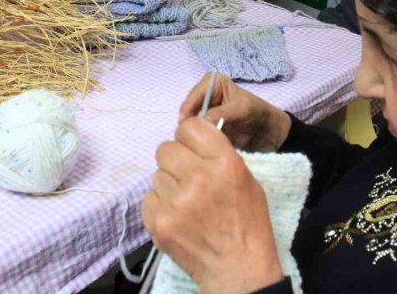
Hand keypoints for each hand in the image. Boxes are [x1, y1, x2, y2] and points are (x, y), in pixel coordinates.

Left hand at [142, 117, 283, 292]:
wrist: (238, 269)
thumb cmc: (247, 223)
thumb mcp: (246, 179)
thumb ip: (219, 154)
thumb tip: (192, 135)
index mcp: (224, 163)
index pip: (188, 127)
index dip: (189, 138)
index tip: (192, 150)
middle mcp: (198, 178)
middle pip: (165, 149)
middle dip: (175, 161)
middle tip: (188, 178)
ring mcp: (176, 201)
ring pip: (156, 175)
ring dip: (169, 185)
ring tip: (187, 203)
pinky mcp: (159, 222)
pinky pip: (149, 198)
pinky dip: (160, 207)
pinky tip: (178, 218)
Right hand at [180, 73, 291, 152]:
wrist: (267, 131)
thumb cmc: (257, 112)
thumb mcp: (242, 109)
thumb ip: (222, 113)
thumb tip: (202, 121)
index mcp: (212, 82)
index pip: (194, 95)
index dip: (188, 109)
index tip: (185, 124)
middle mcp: (204, 95)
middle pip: (188, 110)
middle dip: (189, 123)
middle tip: (187, 137)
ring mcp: (203, 112)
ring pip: (190, 123)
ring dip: (191, 133)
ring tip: (194, 143)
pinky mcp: (205, 127)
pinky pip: (196, 133)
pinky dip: (197, 139)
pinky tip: (199, 146)